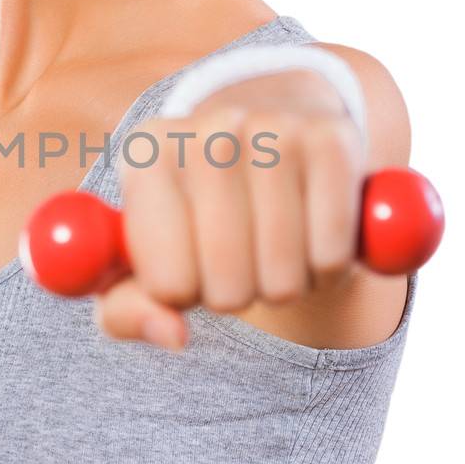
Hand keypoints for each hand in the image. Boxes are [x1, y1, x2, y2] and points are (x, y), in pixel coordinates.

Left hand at [96, 69, 365, 348]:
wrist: (279, 138)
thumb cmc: (202, 215)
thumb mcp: (147, 260)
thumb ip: (131, 310)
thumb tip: (172, 336)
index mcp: (146, 155)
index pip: (168, 286)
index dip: (186, 295)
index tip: (191, 267)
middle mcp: (208, 130)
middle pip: (227, 286)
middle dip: (237, 295)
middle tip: (239, 262)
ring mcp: (274, 127)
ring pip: (283, 276)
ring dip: (286, 284)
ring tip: (276, 248)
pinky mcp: (333, 138)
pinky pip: (331, 254)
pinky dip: (328, 268)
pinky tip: (313, 236)